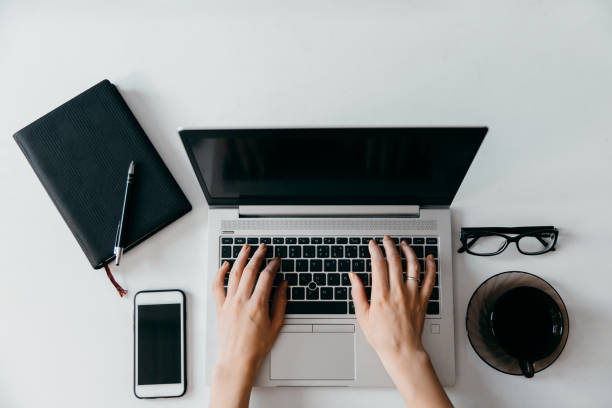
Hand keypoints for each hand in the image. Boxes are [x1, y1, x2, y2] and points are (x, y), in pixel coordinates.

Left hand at [210, 243, 287, 407]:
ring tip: (246, 249)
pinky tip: (224, 265)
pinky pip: (217, 286)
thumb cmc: (256, 347)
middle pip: (250, 270)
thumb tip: (283, 286)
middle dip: (258, 256)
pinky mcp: (220, 307)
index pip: (266, 277)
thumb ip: (280, 303)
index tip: (276, 260)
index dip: (272, 265)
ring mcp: (229, 303)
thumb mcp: (276, 325)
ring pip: (234, 273)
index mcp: (257, 305)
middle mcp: (242, 301)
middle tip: (263, 248)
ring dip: (240, 258)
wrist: (237, 361)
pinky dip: (220, 273)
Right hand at [349, 235, 451, 407]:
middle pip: (395, 260)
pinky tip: (429, 258)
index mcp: (381, 295)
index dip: (375, 251)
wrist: (402, 350)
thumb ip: (357, 293)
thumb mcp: (362, 315)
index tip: (372, 245)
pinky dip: (431, 267)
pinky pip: (430, 280)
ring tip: (403, 244)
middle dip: (389, 245)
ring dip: (408, 251)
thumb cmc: (382, 337)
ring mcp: (412, 295)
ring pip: (413, 266)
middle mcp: (398, 292)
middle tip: (385, 240)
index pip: (378, 264)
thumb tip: (353, 277)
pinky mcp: (423, 300)